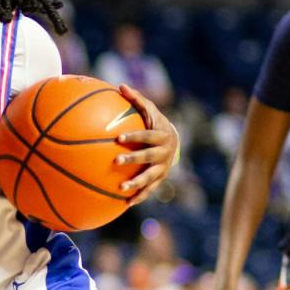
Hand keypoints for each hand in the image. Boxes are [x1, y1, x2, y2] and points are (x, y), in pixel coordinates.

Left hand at [113, 85, 176, 204]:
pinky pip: (150, 190)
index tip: (117, 139)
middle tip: (115, 161)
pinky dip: (139, 196)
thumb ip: (136, 99)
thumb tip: (120, 85)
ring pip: (150, 177)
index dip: (134, 136)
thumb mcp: (149, 110)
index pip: (147, 136)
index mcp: (161, 135)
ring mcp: (163, 167)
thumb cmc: (154, 122)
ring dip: (136, 183)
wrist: (174, 141)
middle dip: (133, 159)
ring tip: (120, 188)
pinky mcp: (160, 179)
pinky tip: (125, 204)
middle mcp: (164, 152)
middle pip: (148, 157)